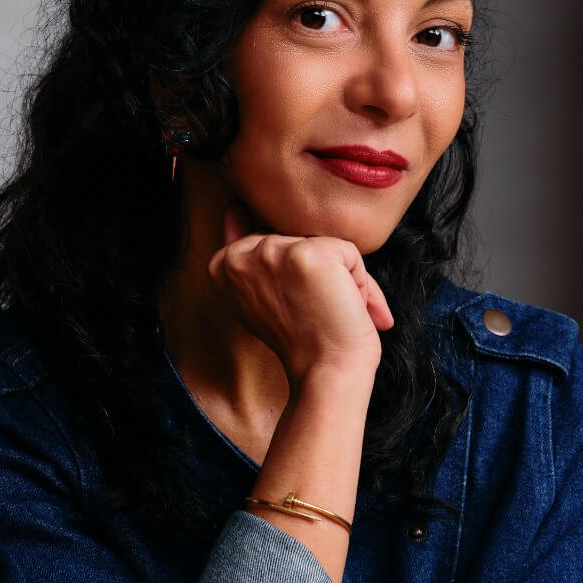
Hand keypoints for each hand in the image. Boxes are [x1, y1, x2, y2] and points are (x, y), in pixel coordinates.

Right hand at [207, 203, 393, 389]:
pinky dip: (359, 283)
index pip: (271, 239)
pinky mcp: (307, 254)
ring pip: (326, 245)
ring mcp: (273, 252)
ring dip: (341, 280)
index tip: (292, 307)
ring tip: (330, 311)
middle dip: (320, 276)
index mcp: (223, 263)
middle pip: (300, 238)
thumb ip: (247, 251)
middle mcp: (241, 255)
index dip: (293, 276)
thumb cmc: (301, 340)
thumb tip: (233, 207)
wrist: (325, 374)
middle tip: (314, 313)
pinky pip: (349, 253)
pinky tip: (345, 309)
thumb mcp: (260, 294)